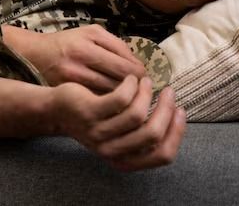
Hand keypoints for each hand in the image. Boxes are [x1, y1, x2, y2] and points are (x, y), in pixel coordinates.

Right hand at [10, 24, 146, 91]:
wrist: (35, 56)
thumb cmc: (68, 42)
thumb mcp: (92, 33)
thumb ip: (117, 45)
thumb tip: (139, 64)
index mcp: (87, 47)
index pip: (123, 67)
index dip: (140, 75)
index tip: (146, 77)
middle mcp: (78, 67)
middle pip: (118, 85)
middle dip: (135, 89)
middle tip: (144, 89)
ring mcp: (72, 84)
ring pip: (109, 98)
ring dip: (125, 99)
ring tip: (133, 96)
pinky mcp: (69, 96)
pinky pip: (98, 104)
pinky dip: (110, 104)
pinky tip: (116, 102)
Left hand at [50, 76, 186, 170]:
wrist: (58, 109)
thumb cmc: (96, 118)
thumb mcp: (119, 133)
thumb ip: (142, 132)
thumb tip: (174, 114)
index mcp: (124, 160)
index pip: (162, 156)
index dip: (176, 133)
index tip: (180, 111)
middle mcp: (111, 151)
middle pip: (152, 134)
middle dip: (165, 109)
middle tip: (168, 91)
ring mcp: (99, 133)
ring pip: (137, 114)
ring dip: (147, 94)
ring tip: (145, 81)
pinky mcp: (89, 112)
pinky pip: (120, 99)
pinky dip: (131, 85)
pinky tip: (130, 79)